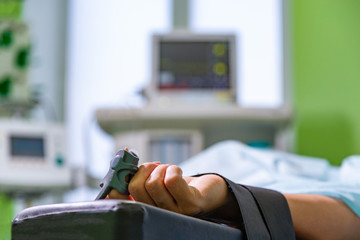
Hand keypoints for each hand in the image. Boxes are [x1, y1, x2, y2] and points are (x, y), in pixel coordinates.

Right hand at [108, 162, 228, 215]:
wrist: (208, 192)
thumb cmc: (178, 185)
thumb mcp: (156, 181)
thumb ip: (139, 178)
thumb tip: (121, 165)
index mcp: (147, 209)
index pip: (122, 203)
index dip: (116, 186)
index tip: (122, 171)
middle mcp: (159, 214)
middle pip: (136, 188)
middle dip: (144, 169)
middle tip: (154, 166)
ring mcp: (175, 212)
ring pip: (153, 183)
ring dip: (161, 168)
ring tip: (169, 170)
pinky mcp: (191, 204)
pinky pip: (172, 180)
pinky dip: (173, 169)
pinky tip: (178, 172)